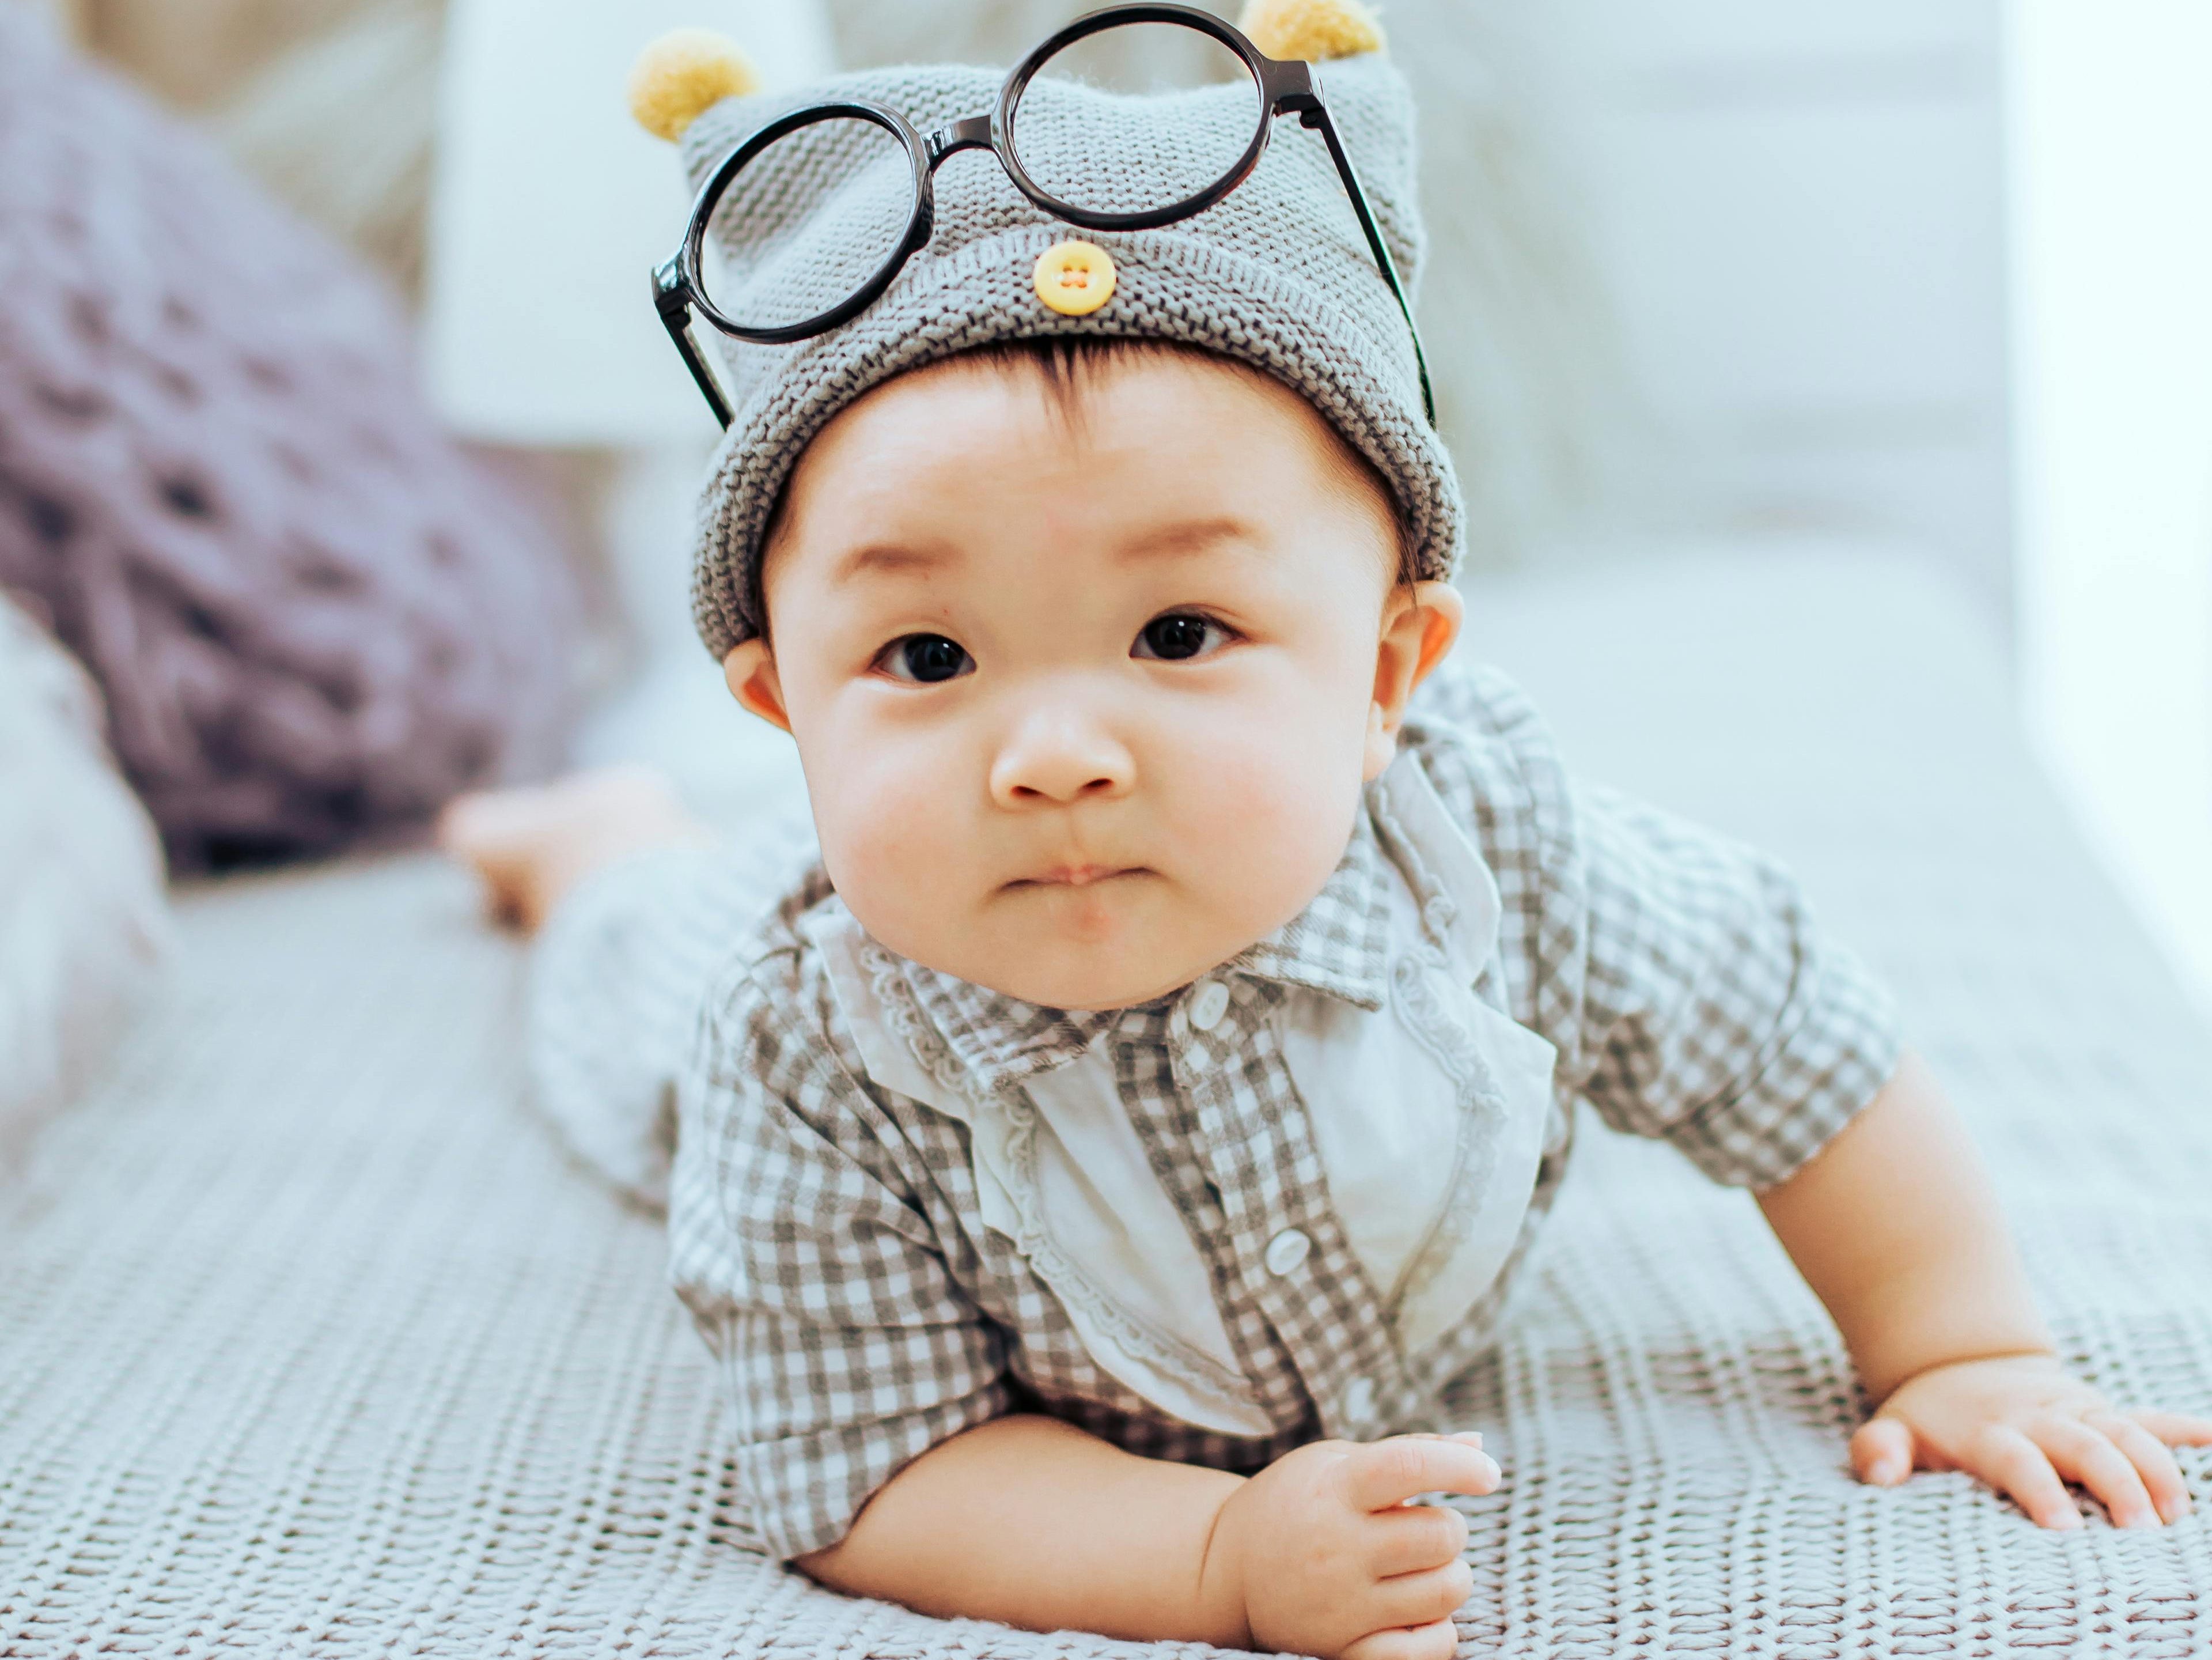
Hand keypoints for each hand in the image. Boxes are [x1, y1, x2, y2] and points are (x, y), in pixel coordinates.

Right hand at [1201, 1432, 1496, 1659]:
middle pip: (1442, 1535)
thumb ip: (1407, 1451)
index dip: (1462, 1465)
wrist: (1226, 1569)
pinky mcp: (1344, 1649)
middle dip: (1449, 1527)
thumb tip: (1477, 1441)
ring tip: (1422, 1567)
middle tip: (1423, 1527)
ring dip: (1451, 1576)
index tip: (1489, 1474)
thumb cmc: (1295, 1503)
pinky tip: (1420, 1612)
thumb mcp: (1336, 1462)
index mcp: (1334, 1489)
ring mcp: (1341, 1604)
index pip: (1411, 1466)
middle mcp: (1337, 1547)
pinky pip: (1426, 1651)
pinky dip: (1439, 1632)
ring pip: (1446, 1591)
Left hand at [1853, 1352, 2211, 1528]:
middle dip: (2117, 1483)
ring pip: (2124, 1432)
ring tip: (2176, 1514)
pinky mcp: (2099, 1409)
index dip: (2041, 1490)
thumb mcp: (1892, 1427)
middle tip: (2141, 1531)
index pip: (2018, 1460)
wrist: (1958, 1361)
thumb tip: (1879, 1475)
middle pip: (2085, 1444)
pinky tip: (2210, 1440)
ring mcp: (2075, 1410)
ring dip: (2155, 1468)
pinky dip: (2179, 1428)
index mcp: (1989, 1429)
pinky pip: (2145, 1416)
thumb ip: (1879, 1449)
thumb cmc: (1929, 1415)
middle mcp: (2039, 1417)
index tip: (2064, 1530)